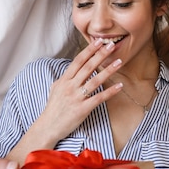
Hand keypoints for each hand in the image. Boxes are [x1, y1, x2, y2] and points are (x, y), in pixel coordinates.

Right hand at [9, 39, 123, 158]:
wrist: (48, 127)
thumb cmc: (53, 108)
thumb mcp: (56, 89)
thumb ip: (65, 78)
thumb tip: (73, 69)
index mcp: (64, 80)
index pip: (78, 61)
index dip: (89, 50)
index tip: (99, 41)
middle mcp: (70, 86)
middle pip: (88, 67)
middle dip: (101, 55)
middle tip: (112, 45)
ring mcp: (76, 97)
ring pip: (95, 80)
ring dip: (108, 70)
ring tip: (119, 62)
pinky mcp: (83, 109)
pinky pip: (99, 98)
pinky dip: (110, 92)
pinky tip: (120, 86)